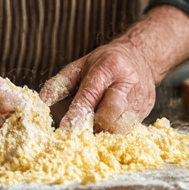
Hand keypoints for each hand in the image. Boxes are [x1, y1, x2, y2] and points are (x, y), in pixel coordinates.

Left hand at [39, 5, 188, 133]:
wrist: (141, 57)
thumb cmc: (105, 63)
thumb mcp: (80, 65)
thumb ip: (61, 82)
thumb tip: (42, 101)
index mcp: (109, 66)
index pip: (91, 94)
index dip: (78, 113)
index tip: (66, 129)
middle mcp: (128, 82)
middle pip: (109, 113)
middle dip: (93, 124)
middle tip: (80, 130)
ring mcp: (140, 98)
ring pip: (120, 126)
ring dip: (103, 131)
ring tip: (94, 127)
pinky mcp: (147, 111)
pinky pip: (128, 129)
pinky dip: (114, 132)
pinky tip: (107, 127)